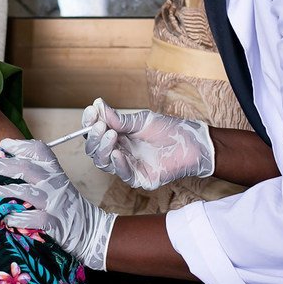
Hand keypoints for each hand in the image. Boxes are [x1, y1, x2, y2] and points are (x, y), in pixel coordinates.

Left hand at [0, 139, 116, 270]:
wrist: (93, 232)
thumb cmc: (68, 208)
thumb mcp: (57, 186)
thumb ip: (38, 175)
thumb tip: (9, 162)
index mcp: (56, 173)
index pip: (41, 152)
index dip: (22, 145)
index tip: (3, 145)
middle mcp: (56, 185)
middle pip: (28, 168)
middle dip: (3, 165)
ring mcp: (55, 204)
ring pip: (26, 192)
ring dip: (2, 191)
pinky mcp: (55, 224)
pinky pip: (35, 218)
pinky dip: (19, 218)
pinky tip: (6, 218)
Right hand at [81, 98, 213, 189]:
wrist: (192, 144)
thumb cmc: (169, 130)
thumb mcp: (142, 121)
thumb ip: (119, 119)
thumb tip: (97, 105)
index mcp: (118, 137)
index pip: (96, 133)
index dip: (90, 123)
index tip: (91, 112)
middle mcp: (119, 152)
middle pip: (95, 150)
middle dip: (94, 137)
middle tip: (101, 125)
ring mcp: (128, 166)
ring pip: (104, 163)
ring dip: (104, 149)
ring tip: (111, 135)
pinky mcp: (140, 178)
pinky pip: (123, 174)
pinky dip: (118, 164)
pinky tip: (117, 153)